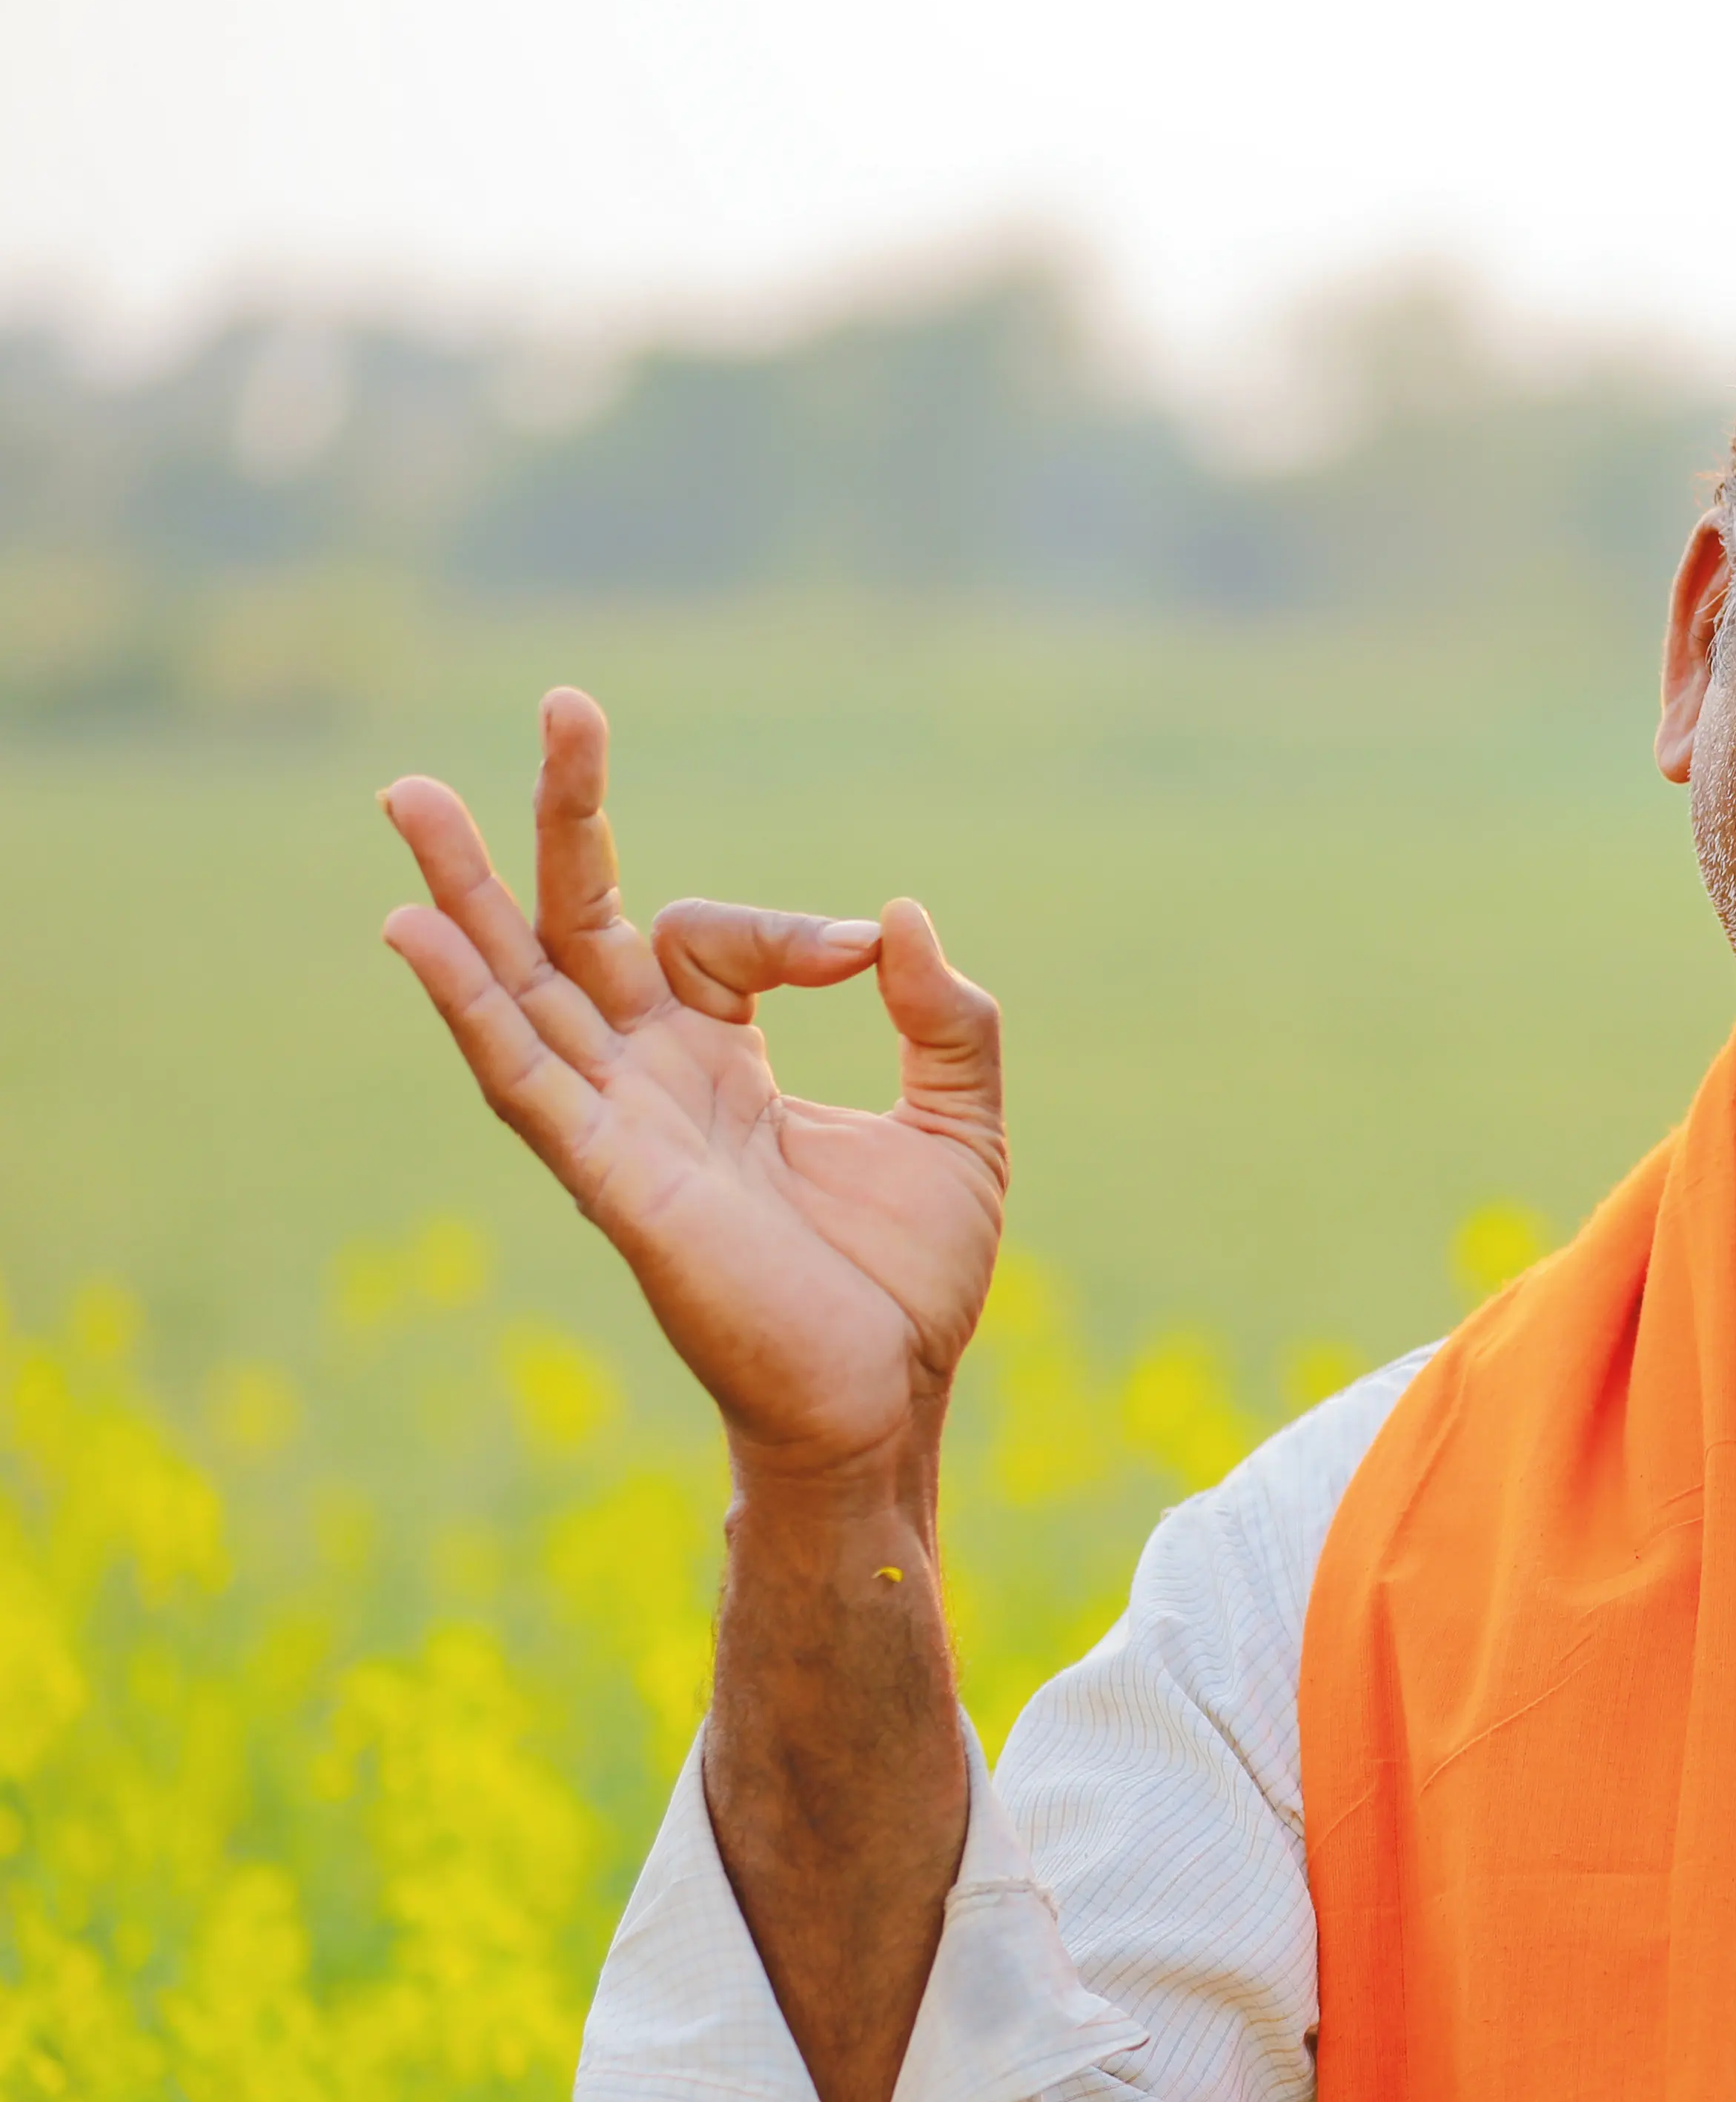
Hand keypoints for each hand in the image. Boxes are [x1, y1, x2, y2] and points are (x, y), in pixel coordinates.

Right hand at [378, 687, 1005, 1488]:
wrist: (889, 1398)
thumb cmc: (909, 1282)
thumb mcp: (961, 1124)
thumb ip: (946, 1018)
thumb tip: (901, 919)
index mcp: (722, 1061)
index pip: (716, 940)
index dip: (792, 930)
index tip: (864, 952)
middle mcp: (653, 1080)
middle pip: (581, 926)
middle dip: (565, 821)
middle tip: (561, 704)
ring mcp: (621, 1125)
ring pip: (523, 985)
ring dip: (467, 893)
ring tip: (408, 792)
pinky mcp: (611, 1179)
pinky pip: (524, 1079)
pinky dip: (472, 1006)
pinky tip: (418, 935)